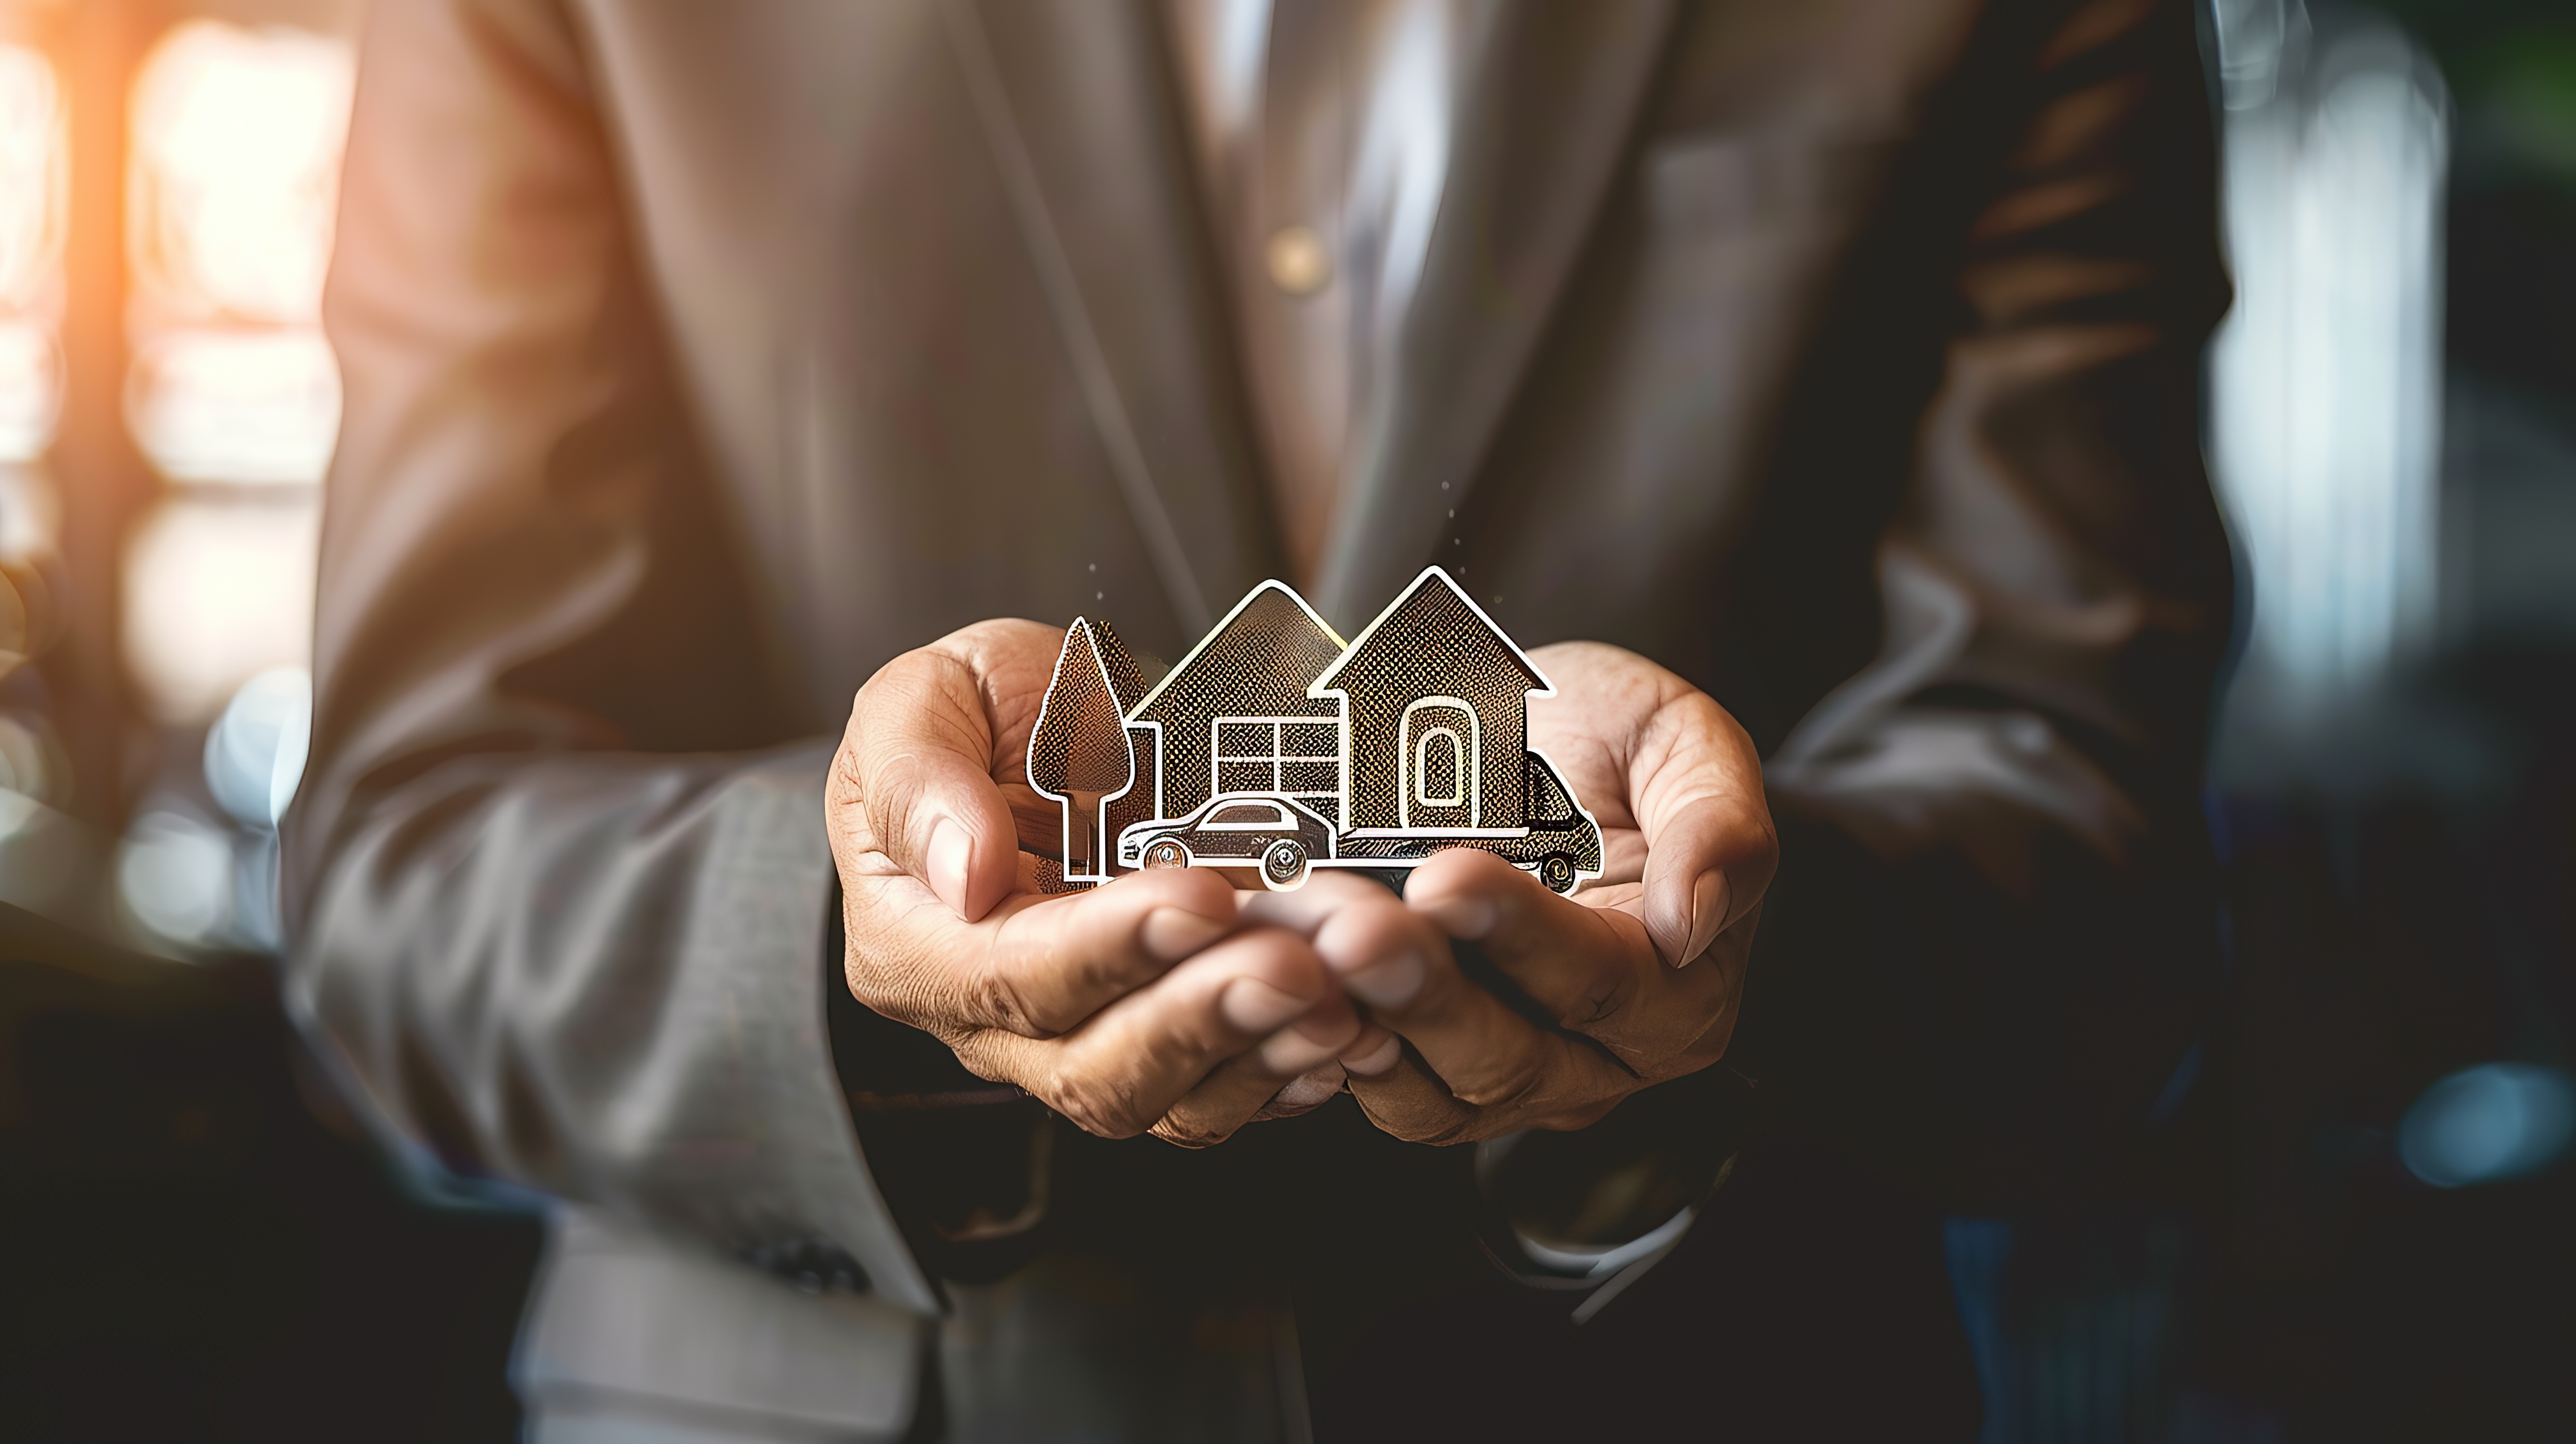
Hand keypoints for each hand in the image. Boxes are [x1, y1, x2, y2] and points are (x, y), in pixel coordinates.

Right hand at [827, 620, 1382, 1145]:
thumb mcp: (918, 701)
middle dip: (1203, 1020)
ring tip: (1340, 999)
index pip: (1012, 976)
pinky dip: (1293, 1068)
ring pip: (1172, 1100)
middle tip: (1296, 968)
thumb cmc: (970, 716)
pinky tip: (1352, 1029)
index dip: (1111, 947)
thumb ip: (919, 779)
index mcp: (918, 945)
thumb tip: (965, 871)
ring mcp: (1085, 1039)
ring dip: (1264, 1052)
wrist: (1037, 727)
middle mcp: (995, 1021)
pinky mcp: (1163, 1038)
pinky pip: (1227, 1092)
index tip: (1202, 895)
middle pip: (1095, 1066)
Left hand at [1250, 642, 1774, 1143]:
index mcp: (1681, 988)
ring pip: (1438, 1095)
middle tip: (1358, 934)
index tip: (1448, 877)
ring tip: (1312, 962)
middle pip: (1512, 1054)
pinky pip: (1383, 1091)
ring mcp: (1513, 1078)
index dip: (1523, 933)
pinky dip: (1333, 1053)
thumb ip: (1716, 824)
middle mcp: (1601, 1057)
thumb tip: (1691, 923)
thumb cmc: (1620, 746)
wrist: (1547, 748)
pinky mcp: (1432, 1074)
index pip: (1602, 977)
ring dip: (1368, 1029)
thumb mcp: (1687, 743)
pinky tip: (1292, 998)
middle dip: (1428, 995)